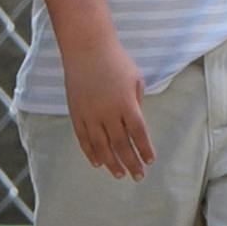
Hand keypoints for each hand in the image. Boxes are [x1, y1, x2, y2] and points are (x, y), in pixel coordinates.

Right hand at [63, 33, 155, 180]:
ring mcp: (90, 114)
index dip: (145, 149)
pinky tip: (98, 163)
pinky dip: (91, 153)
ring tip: (119, 175)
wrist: (87, 49)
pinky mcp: (76, 114)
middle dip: (131, 162)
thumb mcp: (135, 79)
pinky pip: (84, 139)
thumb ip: (136, 103)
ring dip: (112, 163)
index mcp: (127, 103)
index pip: (139, 133)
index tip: (150, 161)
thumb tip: (134, 126)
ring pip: (102, 146)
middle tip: (138, 176)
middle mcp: (108, 112)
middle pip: (122, 144)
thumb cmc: (116, 61)